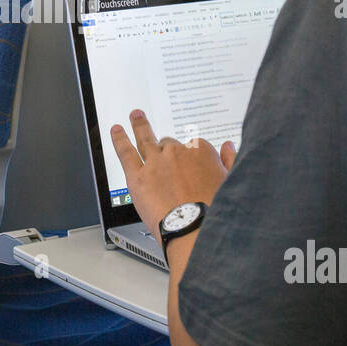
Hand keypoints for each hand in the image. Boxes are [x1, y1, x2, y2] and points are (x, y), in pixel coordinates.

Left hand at [110, 110, 234, 234]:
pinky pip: (126, 152)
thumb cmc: (214, 212)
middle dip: (166, 149)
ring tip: (135, 115)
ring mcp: (156, 162)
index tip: (189, 168)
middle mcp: (177, 152)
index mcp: (200, 151)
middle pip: (168, 144)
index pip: (192, 146)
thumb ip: (229, 161)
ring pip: (145, 139)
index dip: (189, 158)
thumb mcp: (230, 182)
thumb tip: (229, 147)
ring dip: (140, 125)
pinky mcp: (138, 176)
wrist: (195, 230)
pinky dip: (119, 139)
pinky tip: (116, 130)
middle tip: (162, 148)